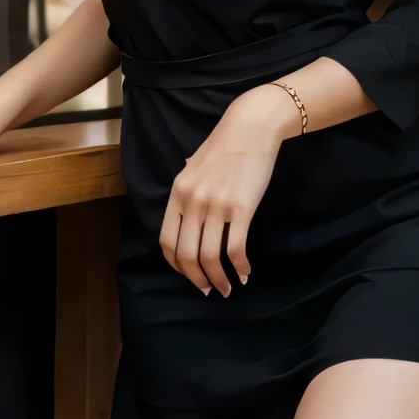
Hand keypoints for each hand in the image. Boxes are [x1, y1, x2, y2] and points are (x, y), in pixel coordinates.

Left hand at [158, 84, 299, 297]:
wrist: (251, 127)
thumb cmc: (225, 145)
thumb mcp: (195, 167)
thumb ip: (188, 191)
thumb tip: (187, 212)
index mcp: (178, 192)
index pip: (167, 242)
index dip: (177, 266)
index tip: (189, 276)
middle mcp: (193, 201)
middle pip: (187, 255)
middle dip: (197, 280)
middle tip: (209, 291)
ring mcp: (216, 205)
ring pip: (210, 256)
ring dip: (219, 279)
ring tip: (228, 288)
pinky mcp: (241, 208)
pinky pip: (235, 249)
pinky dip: (240, 267)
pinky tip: (246, 272)